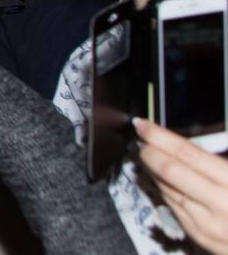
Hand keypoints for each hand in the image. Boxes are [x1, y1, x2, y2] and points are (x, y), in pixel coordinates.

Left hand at [136, 118, 227, 253]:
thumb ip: (219, 160)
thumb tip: (190, 143)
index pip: (188, 154)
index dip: (160, 136)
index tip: (144, 125)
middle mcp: (219, 206)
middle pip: (170, 171)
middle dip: (150, 152)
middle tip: (142, 139)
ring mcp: (206, 225)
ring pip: (167, 189)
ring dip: (154, 170)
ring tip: (151, 155)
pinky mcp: (199, 237)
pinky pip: (173, 207)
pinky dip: (165, 189)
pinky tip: (164, 180)